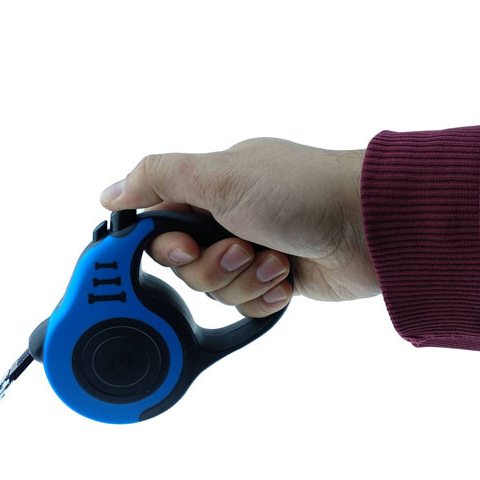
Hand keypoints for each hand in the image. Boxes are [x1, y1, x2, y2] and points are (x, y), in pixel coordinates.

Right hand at [100, 138, 379, 316]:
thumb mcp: (221, 175)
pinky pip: (247, 305)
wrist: (370, 226)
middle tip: (244, 248)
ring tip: (277, 260)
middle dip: (214, 266)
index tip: (186, 250)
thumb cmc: (301, 191)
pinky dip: (266, 297)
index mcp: (210, 188)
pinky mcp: (276, 279)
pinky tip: (289, 278)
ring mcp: (253, 249)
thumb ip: (158, 178)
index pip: (160, 228)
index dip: (166, 248)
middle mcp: (228, 218)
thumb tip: (110, 192)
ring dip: (245, 280)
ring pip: (217, 290)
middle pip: (187, 267)